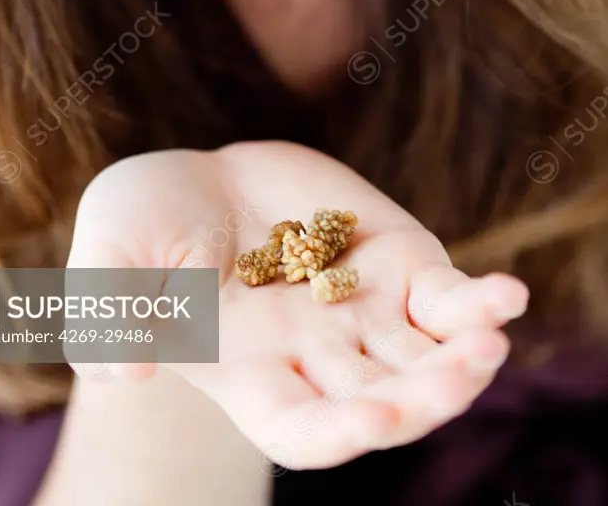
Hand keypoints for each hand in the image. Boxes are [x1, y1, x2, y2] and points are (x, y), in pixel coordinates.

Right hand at [66, 140, 528, 469]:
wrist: (192, 183)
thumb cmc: (139, 228)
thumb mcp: (110, 264)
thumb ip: (112, 316)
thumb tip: (123, 372)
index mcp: (250, 375)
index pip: (306, 429)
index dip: (341, 432)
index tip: (375, 420)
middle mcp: (315, 357)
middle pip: (383, 400)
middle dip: (423, 396)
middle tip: (458, 374)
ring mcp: (360, 311)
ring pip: (425, 357)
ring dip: (463, 357)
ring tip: (489, 339)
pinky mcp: (392, 262)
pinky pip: (445, 296)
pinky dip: (477, 303)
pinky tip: (505, 297)